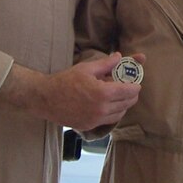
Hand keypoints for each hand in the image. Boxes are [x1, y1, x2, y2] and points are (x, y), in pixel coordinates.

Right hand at [0, 53, 142, 130]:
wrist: (46, 98)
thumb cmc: (65, 81)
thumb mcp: (86, 68)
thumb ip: (106, 63)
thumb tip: (119, 56)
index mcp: (103, 93)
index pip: (129, 91)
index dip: (135, 86)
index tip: (136, 83)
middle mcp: (102, 109)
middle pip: (127, 103)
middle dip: (131, 95)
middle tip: (130, 88)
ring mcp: (95, 120)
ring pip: (120, 114)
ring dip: (124, 105)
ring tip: (120, 96)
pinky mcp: (89, 126)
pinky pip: (108, 121)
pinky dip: (113, 113)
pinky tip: (109, 105)